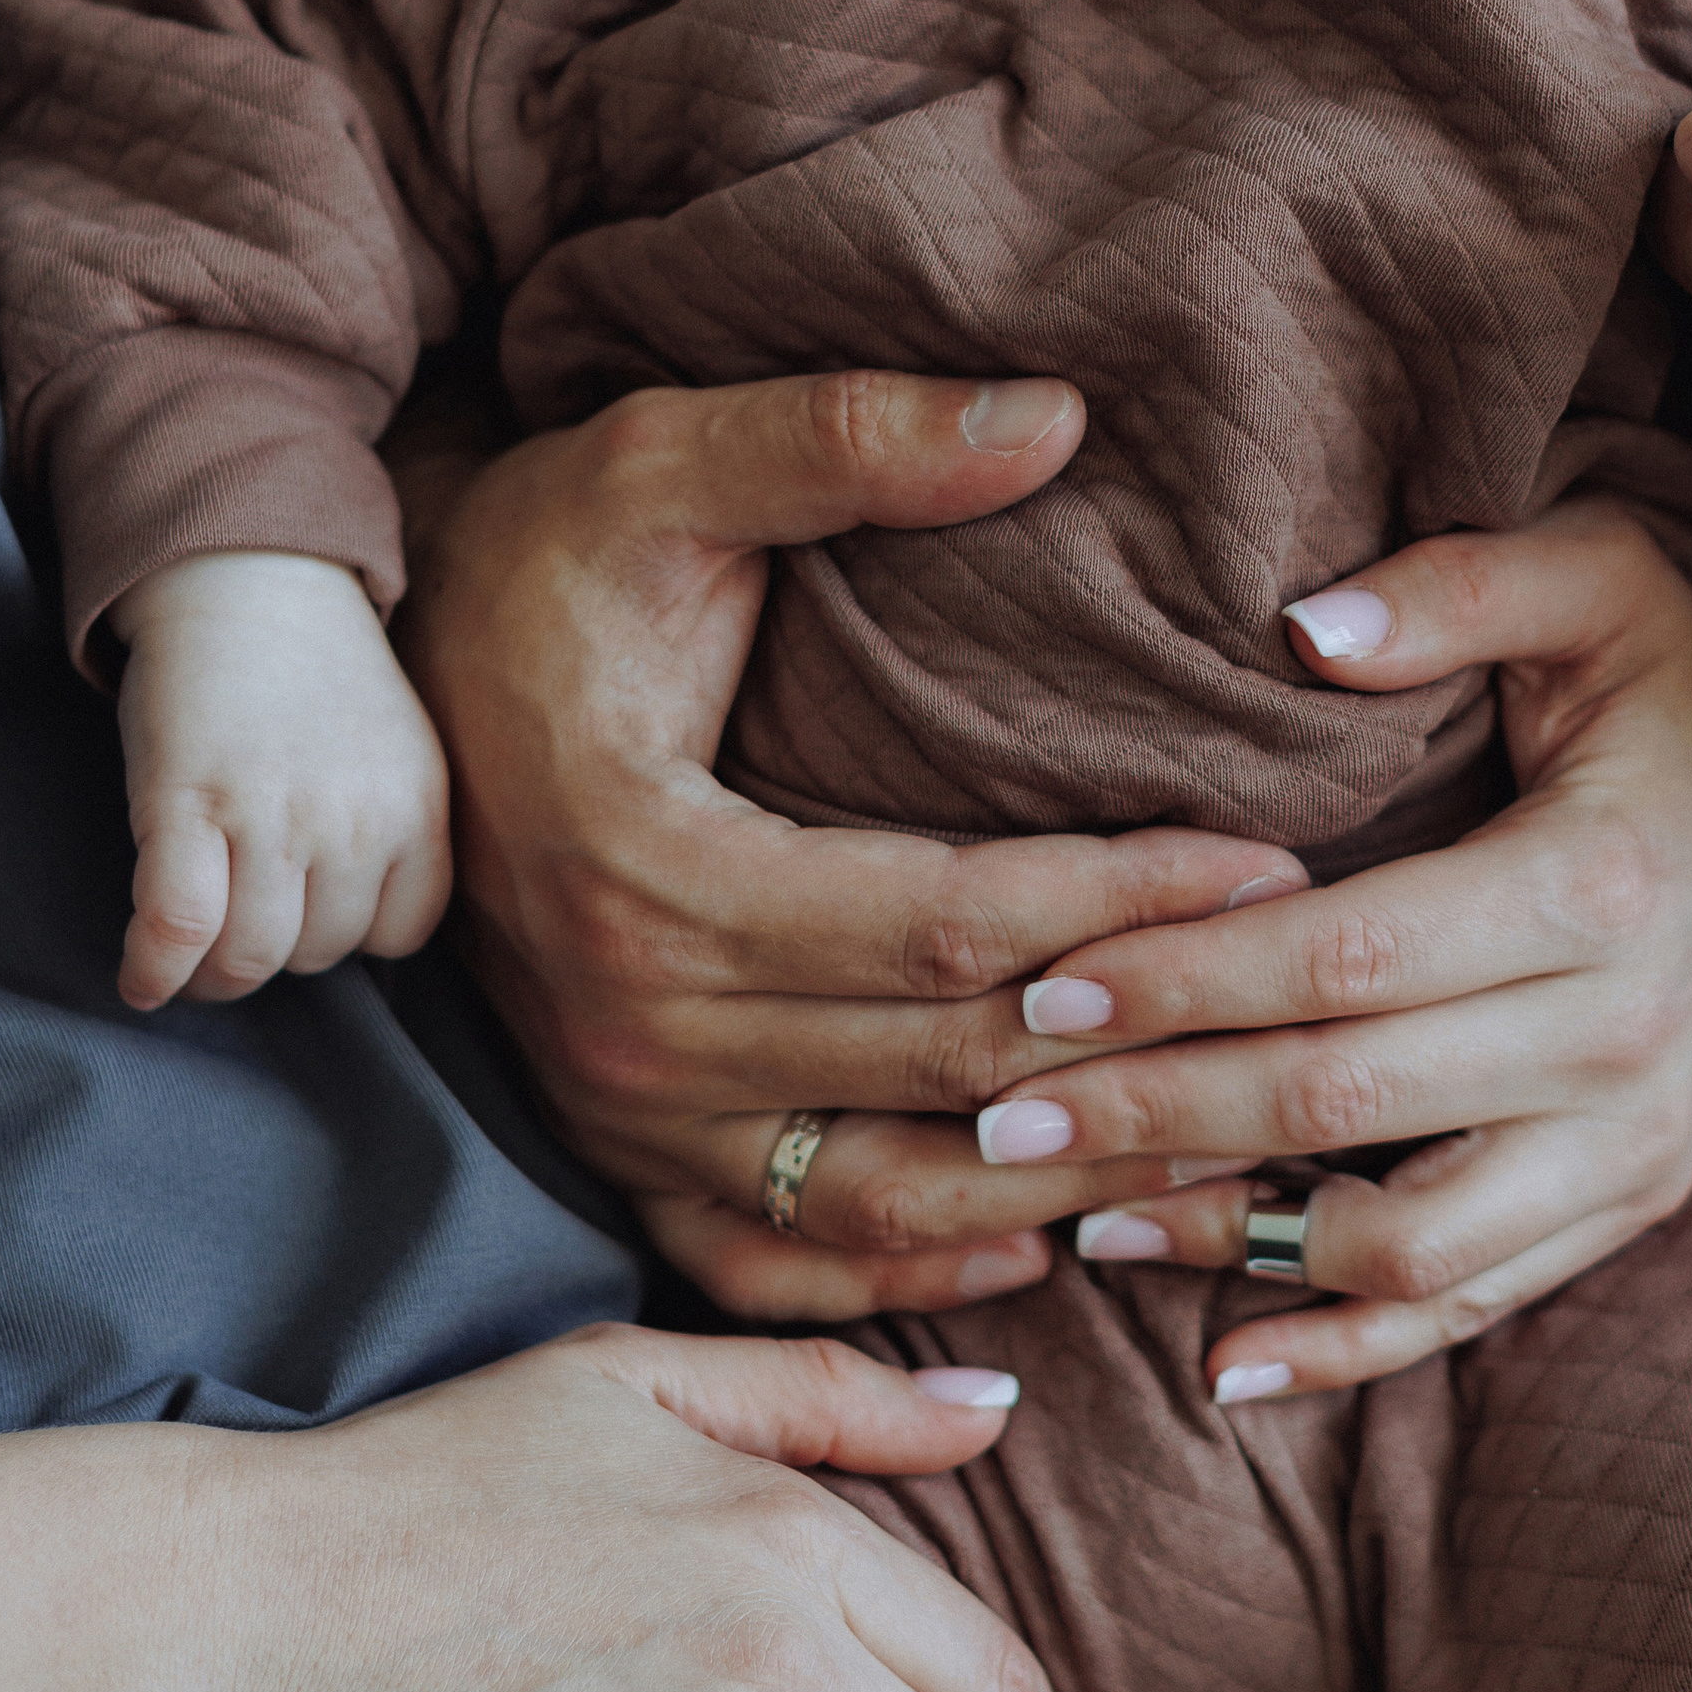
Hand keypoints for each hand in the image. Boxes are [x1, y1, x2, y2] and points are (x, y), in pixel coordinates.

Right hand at [110, 552, 450, 1007]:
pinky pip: (178, 927)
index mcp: (417, 805)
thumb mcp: (395, 750)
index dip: (349, 933)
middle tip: (239, 914)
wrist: (249, 579)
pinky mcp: (189, 805)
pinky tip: (141, 979)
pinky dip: (153, 970)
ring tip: (190, 952)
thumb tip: (354, 929)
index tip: (312, 910)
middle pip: (317, 953)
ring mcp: (273, 815)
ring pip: (249, 957)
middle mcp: (355, 818)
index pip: (400, 935)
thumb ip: (390, 831)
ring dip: (212, 974)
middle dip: (277, 948)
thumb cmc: (313, 675)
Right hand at [393, 368, 1302, 1316]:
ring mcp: (616, 1110)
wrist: (386, 672)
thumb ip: (850, 436)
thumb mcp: (670, 460)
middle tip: (1305, 1008)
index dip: (1123, 900)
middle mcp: (630, 1025)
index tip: (1276, 862)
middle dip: (1142, 1044)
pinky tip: (1041, 1250)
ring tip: (1224, 1140)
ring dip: (1065, 1184)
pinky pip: (776, 1264)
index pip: (950, 923)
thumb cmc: (544, 556)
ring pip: (890, 1196)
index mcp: (648, 867)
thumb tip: (1054, 415)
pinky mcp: (612, 1152)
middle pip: (946, 1074)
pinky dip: (911, 1276)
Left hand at [967, 500, 1691, 1395]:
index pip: (1348, 958)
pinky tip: (1222, 1361)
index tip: (1044, 988)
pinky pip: (1478, 1304)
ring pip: (1409, 1243)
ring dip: (1233, 1244)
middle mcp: (1628, 1040)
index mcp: (1598, 885)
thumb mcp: (1600, 574)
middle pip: (1348, 1105)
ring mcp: (1639, 1143)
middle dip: (1158, 1116)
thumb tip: (1302, 630)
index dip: (1188, 979)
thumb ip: (1457, 585)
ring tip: (1082, 1218)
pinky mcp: (1631, 1200)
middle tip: (1001, 1119)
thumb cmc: (1670, 674)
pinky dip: (1349, 1343)